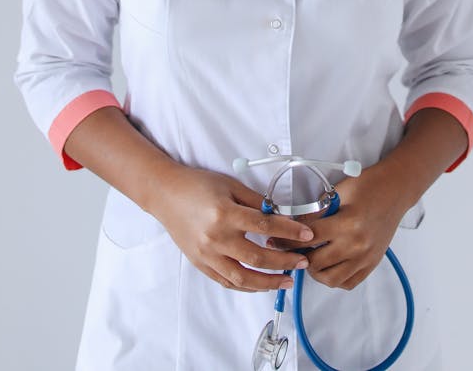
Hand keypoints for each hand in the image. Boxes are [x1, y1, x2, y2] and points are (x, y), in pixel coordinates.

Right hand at [155, 164, 314, 292]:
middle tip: (302, 262)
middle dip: (284, 262)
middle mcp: (216, 238)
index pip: (265, 227)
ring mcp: (208, 255)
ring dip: (268, 282)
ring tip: (287, 281)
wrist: (165, 195)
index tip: (307, 235)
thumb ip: (255, 201)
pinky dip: (246, 286)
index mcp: (225, 214)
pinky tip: (260, 284)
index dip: (289, 232)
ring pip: (243, 277)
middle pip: (258, 257)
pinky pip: (227, 281)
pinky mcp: (201, 264)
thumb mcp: (229, 185)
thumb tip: (279, 213)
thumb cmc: (197, 185)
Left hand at [266, 165, 411, 290]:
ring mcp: (365, 257)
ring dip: (315, 272)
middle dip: (298, 258)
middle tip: (289, 251)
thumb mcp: (339, 192)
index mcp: (347, 223)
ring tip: (308, 259)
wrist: (396, 190)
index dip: (287, 240)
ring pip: (331, 279)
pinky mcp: (372, 263)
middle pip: (316, 263)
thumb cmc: (368, 185)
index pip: (308, 238)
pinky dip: (334, 279)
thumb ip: (318, 210)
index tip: (275, 240)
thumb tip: (294, 224)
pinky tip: (327, 266)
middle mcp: (357, 245)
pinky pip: (348, 283)